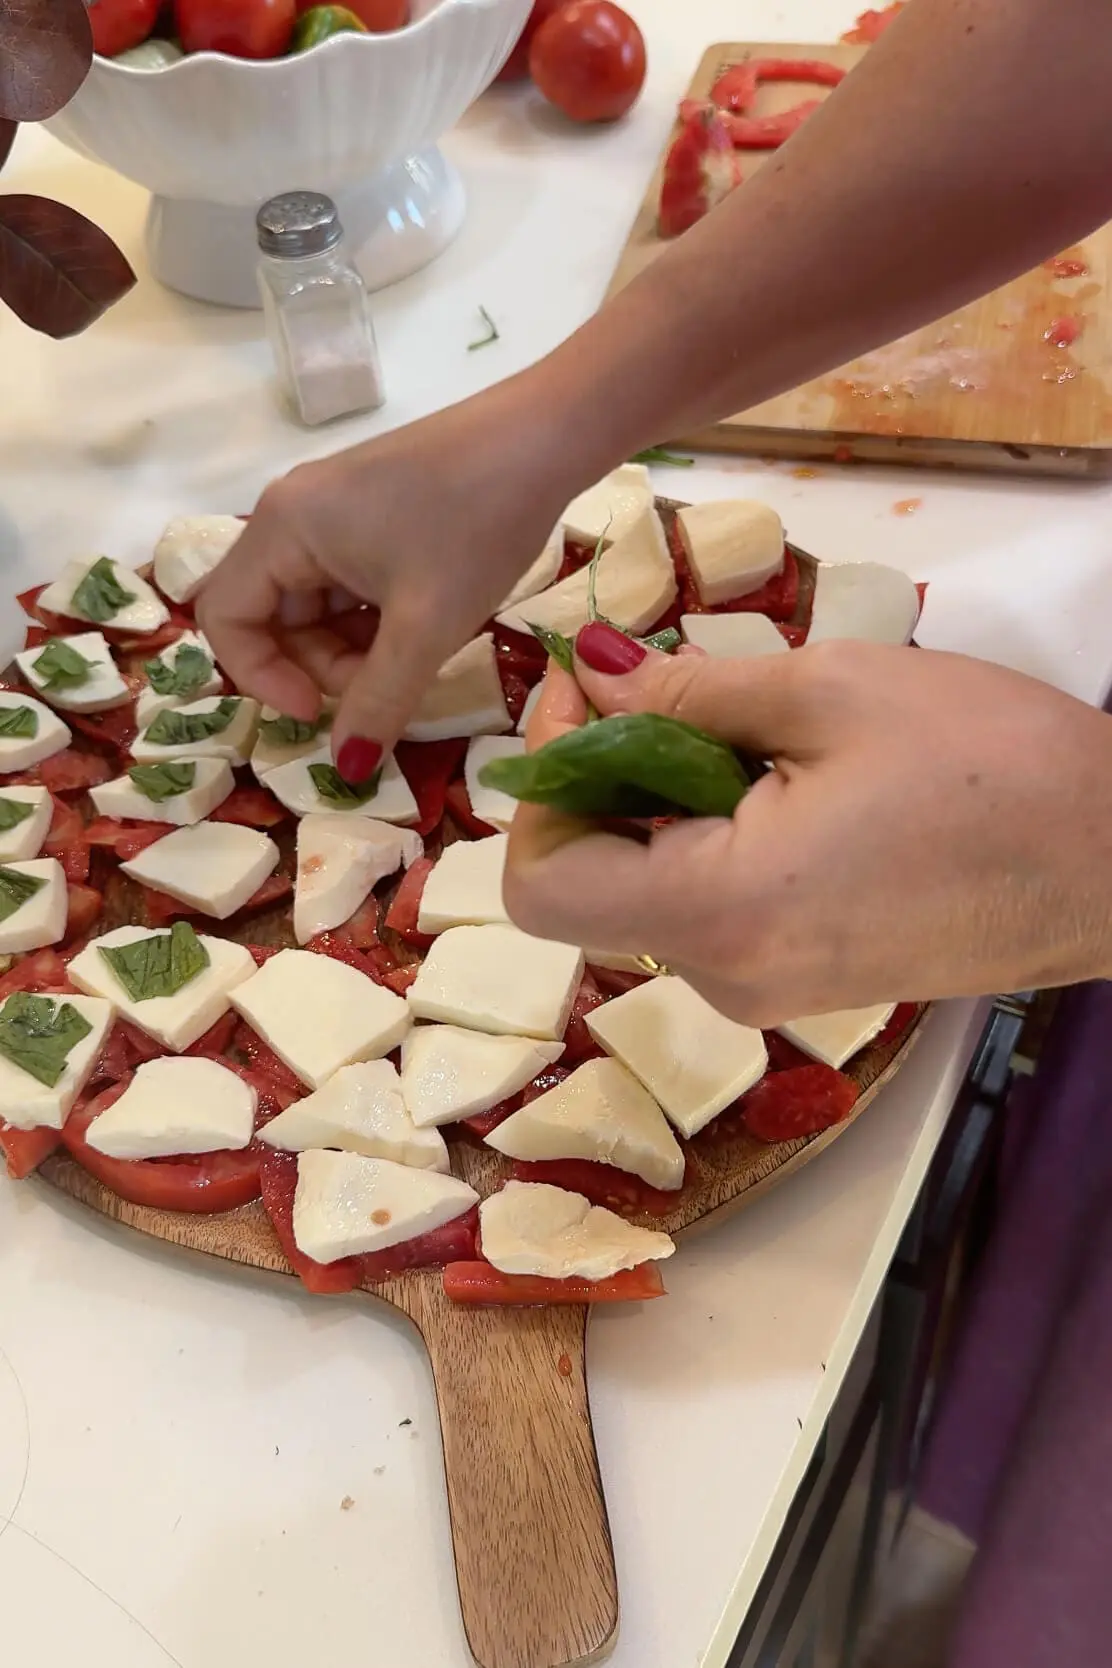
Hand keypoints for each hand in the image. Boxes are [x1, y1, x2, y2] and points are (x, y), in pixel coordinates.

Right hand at [197, 382, 579, 778]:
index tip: (321, 710)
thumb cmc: (477, 524)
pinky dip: (377, 619)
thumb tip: (347, 769)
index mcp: (282, 527)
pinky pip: (349, 584)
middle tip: (387, 685)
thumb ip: (379, 701)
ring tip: (419, 652)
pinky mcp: (371, 512)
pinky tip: (426, 625)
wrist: (546, 437)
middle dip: (320, 666)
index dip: (262, 678)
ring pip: (316, 607)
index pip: (224, 618)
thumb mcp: (426, 626)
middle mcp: (292, 514)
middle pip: (272, 617)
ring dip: (354, 648)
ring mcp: (332, 510)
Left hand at [504, 627, 1111, 1023]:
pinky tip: (785, 783)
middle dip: (603, 782)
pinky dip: (712, 843)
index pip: (540, 881)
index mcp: (720, 911)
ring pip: (650, 897)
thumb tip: (589, 673)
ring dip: (663, 807)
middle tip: (668, 690)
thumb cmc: (994, 765)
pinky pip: (713, 913)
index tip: (588, 691)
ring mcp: (768, 992)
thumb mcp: (831, 692)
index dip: (543, 780)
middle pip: (590, 889)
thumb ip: (687, 691)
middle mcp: (726, 978)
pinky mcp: (806, 985)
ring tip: (751, 732)